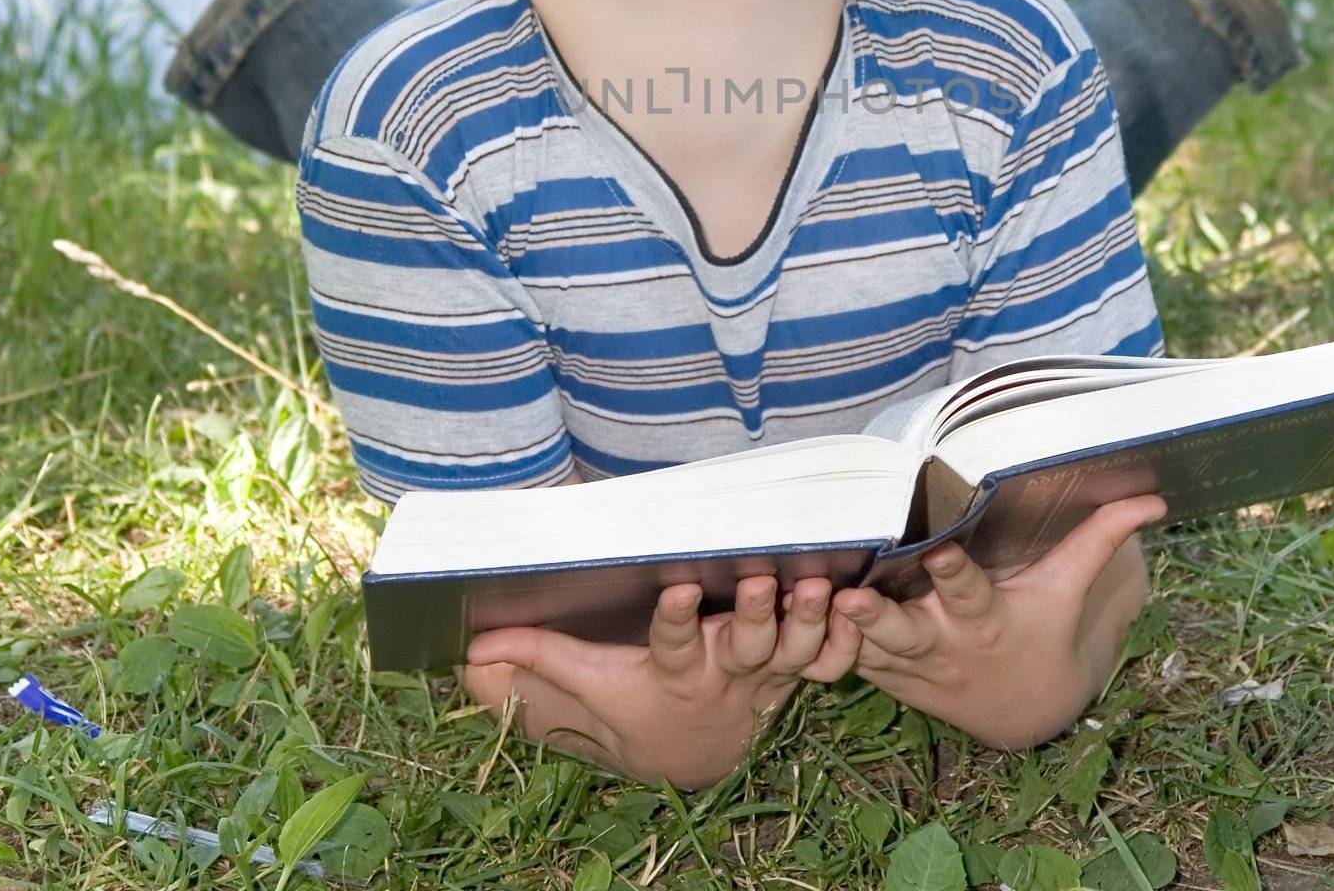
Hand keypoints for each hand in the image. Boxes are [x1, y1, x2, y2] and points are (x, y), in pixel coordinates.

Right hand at [462, 573, 837, 788]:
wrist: (690, 753)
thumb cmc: (636, 705)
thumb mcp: (593, 682)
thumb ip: (543, 657)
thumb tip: (475, 645)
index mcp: (676, 668)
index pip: (674, 641)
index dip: (679, 618)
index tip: (683, 589)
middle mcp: (726, 669)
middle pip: (746, 642)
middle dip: (756, 613)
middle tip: (763, 580)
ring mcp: (768, 671)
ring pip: (796, 648)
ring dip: (809, 621)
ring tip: (818, 587)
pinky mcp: (797, 668)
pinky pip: (830, 662)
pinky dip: (847, 643)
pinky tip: (858, 609)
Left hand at [828, 494, 1166, 749]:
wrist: (1022, 709)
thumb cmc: (1043, 629)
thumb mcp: (1067, 588)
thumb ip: (1099, 538)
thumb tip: (1155, 499)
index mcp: (985, 619)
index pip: (968, 593)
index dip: (953, 574)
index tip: (940, 550)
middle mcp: (943, 643)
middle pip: (906, 629)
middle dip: (879, 616)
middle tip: (853, 596)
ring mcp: (909, 663)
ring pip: (867, 647)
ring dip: (839, 630)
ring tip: (810, 602)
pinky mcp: (885, 673)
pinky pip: (849, 661)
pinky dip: (822, 645)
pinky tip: (790, 618)